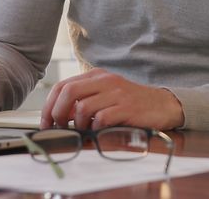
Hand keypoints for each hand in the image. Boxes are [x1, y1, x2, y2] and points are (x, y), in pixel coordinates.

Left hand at [41, 68, 184, 130]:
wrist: (163, 105)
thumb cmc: (130, 104)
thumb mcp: (106, 94)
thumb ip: (84, 99)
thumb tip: (57, 116)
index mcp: (96, 76)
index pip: (62, 86)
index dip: (48, 106)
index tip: (45, 123)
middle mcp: (104, 80)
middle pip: (68, 92)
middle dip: (57, 113)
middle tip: (59, 128)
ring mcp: (116, 93)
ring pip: (82, 107)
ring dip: (77, 124)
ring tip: (84, 131)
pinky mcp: (126, 107)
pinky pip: (101, 118)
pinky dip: (95, 129)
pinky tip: (99, 132)